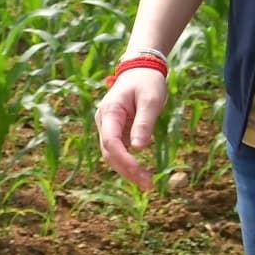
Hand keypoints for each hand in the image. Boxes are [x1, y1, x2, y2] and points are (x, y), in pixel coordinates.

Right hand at [96, 66, 168, 190]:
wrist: (140, 69)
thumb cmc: (147, 82)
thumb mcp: (151, 100)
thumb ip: (144, 123)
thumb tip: (139, 148)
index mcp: (110, 112)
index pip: (111, 142)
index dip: (125, 161)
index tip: (142, 174)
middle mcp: (104, 121)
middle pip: (109, 153)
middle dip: (127, 171)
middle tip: (149, 185)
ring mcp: (108, 126)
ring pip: (112, 154)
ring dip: (127, 170)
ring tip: (147, 183)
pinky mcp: (115, 130)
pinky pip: (118, 150)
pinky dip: (128, 163)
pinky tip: (142, 172)